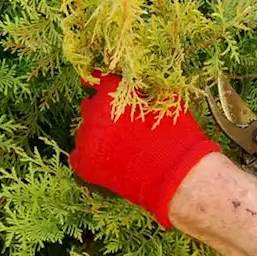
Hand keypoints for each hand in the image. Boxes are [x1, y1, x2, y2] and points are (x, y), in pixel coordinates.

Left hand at [69, 71, 219, 227]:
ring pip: (85, 132)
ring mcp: (87, 138)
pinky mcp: (85, 165)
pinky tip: (110, 162)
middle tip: (123, 127)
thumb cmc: (177, 135)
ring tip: (120, 148)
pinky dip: (91, 158)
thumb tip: (131, 83)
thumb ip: (141, 88)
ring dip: (97, 136)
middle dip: (103, 113)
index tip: (112, 97)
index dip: (108, 90)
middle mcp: (94, 111)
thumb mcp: (163, 100)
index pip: (100, 82)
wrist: (178, 173)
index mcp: (112, 90)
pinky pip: (79, 156)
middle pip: (90, 106)